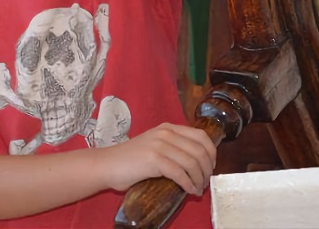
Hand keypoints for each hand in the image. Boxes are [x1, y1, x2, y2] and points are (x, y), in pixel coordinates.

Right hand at [99, 122, 215, 194]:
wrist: (107, 165)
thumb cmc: (129, 160)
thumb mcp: (154, 145)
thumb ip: (172, 148)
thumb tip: (196, 164)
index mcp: (168, 128)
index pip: (201, 135)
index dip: (211, 152)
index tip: (211, 166)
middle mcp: (166, 133)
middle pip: (200, 150)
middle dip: (207, 169)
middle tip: (205, 182)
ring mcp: (160, 145)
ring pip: (192, 162)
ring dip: (199, 178)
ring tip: (198, 188)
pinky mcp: (154, 159)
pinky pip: (180, 173)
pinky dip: (188, 184)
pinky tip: (189, 190)